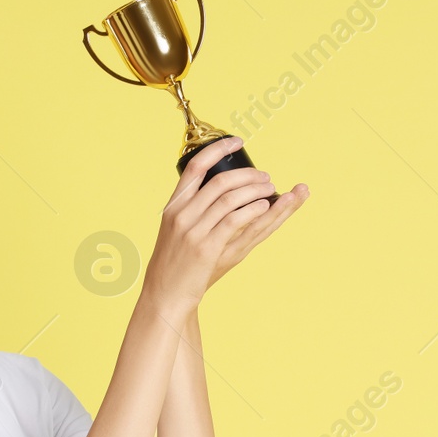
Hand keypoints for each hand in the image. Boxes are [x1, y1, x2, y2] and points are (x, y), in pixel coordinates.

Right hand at [142, 136, 308, 308]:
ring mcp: (193, 231)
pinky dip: (253, 209)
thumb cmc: (177, 265)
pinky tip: (266, 206)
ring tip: (270, 189)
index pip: (195, 166)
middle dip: (249, 175)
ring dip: (255, 190)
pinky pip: (234, 220)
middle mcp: (182, 214)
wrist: (166, 295)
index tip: (238, 141)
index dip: (218, 149)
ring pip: (230, 198)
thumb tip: (223, 189)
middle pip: (221, 181)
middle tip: (266, 177)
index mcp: (174, 206)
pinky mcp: (207, 248)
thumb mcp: (178, 231)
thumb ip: (195, 210)